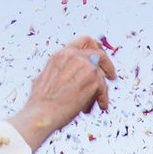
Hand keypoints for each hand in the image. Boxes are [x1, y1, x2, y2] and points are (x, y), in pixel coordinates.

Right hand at [9, 36, 116, 151]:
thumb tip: (72, 76)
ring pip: (101, 73)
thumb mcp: (46, 78)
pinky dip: (103, 98)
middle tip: (111, 76)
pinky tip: (101, 106)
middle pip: (99, 53)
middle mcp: (72, 55)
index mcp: (61, 54)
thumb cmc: (41, 103)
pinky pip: (104, 87)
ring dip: (102, 88)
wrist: (41, 113)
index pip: (84, 40)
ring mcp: (83, 65)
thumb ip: (61, 72)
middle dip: (107, 64)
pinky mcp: (92, 78)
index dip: (96, 49)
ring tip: (98, 100)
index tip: (100, 59)